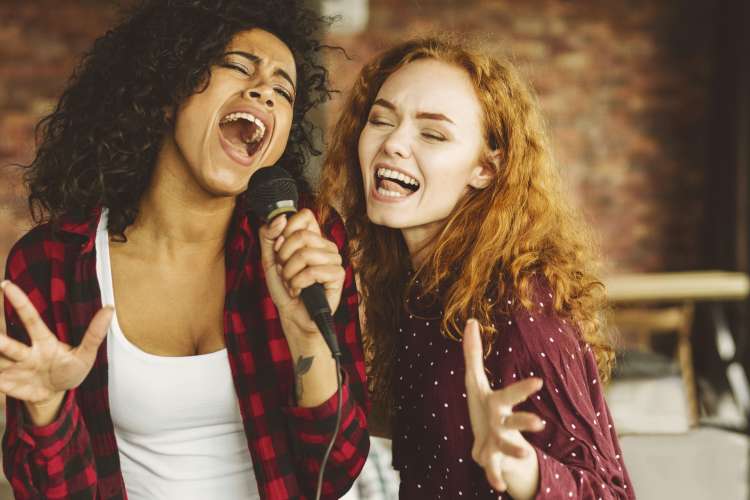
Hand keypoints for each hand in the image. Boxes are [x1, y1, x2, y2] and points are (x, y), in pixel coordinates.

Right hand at [0, 281, 112, 415]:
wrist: (56, 395)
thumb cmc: (69, 370)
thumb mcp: (86, 355)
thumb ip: (94, 334)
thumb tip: (109, 309)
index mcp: (44, 341)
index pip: (31, 319)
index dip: (20, 302)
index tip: (6, 285)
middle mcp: (26, 352)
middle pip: (10, 345)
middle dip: (0, 341)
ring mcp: (15, 368)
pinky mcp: (8, 384)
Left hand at [258, 209, 344, 339]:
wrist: (292, 315)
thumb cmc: (284, 287)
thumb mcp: (269, 258)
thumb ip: (268, 235)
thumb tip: (281, 217)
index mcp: (312, 237)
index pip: (305, 216)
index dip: (287, 230)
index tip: (279, 248)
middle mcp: (326, 245)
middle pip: (301, 235)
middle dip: (284, 256)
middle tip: (284, 271)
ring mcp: (334, 259)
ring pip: (305, 254)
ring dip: (290, 273)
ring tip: (291, 283)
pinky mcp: (338, 275)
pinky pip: (313, 271)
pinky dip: (298, 283)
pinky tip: (299, 290)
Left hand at [463, 319, 543, 497]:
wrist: (494, 443)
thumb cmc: (486, 407)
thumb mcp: (476, 381)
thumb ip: (473, 352)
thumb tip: (471, 320)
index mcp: (498, 403)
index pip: (511, 394)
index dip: (524, 389)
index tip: (539, 382)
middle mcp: (502, 423)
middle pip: (515, 423)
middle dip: (525, 423)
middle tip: (539, 425)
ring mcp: (498, 443)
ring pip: (507, 447)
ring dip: (515, 452)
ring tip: (524, 456)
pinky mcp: (491, 458)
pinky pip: (493, 468)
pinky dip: (494, 476)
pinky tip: (496, 487)